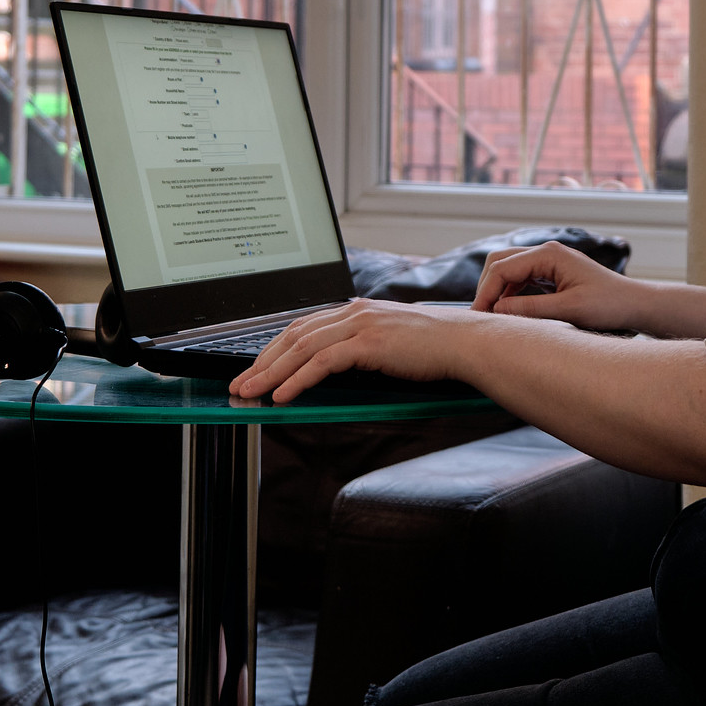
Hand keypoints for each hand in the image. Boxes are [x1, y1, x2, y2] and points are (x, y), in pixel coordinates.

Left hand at [230, 299, 479, 401]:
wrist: (465, 343)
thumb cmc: (434, 349)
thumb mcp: (390, 344)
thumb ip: (361, 349)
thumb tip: (333, 371)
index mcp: (357, 310)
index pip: (303, 327)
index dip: (274, 349)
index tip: (255, 369)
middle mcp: (354, 311)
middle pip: (294, 334)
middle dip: (262, 361)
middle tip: (240, 384)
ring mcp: (361, 324)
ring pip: (302, 348)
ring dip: (270, 372)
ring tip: (251, 392)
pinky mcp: (369, 341)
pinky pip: (322, 362)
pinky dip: (298, 379)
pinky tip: (282, 394)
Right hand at [469, 241, 641, 331]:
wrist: (634, 305)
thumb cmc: (609, 305)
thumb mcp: (569, 311)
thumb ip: (530, 309)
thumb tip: (496, 311)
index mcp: (549, 254)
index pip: (502, 268)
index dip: (485, 293)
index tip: (478, 317)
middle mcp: (546, 252)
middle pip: (500, 263)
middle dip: (486, 288)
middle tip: (480, 318)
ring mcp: (548, 261)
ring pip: (508, 271)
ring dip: (497, 292)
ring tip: (492, 319)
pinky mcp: (551, 273)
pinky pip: (521, 279)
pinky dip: (510, 295)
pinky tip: (509, 314)